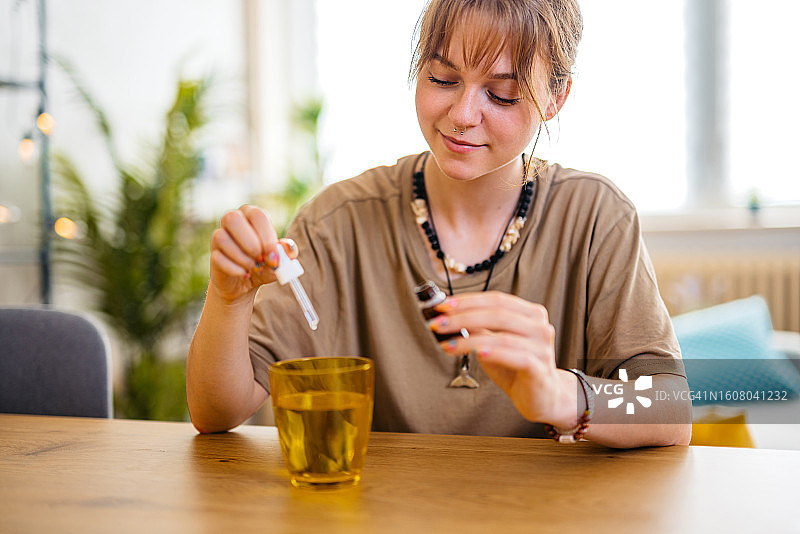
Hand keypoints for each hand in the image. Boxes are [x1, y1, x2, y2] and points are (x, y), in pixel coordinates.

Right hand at [209, 205, 297, 304]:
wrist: (245, 282)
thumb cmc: (264, 264)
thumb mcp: (279, 259)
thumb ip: (286, 252)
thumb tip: (288, 248)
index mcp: (252, 214)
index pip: (258, 216)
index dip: (266, 237)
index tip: (274, 257)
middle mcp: (233, 220)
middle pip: (233, 219)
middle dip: (251, 244)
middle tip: (261, 260)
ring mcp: (219, 235)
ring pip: (222, 238)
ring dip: (242, 258)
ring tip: (253, 268)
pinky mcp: (213, 253)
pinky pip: (218, 257)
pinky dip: (234, 269)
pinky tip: (244, 274)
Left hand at [429, 291, 575, 426]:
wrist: (541, 398)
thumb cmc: (516, 368)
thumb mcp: (493, 343)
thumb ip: (478, 328)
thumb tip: (448, 315)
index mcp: (531, 313)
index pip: (496, 299)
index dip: (468, 301)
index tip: (443, 306)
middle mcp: (540, 326)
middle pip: (498, 314)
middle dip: (463, 317)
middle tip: (438, 324)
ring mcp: (542, 347)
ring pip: (502, 336)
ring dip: (469, 339)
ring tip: (447, 344)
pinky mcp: (539, 368)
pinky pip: (515, 356)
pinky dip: (494, 353)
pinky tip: (477, 354)